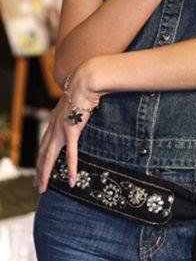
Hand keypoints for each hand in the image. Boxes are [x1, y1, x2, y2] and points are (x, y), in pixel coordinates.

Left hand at [35, 59, 101, 193]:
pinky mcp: (72, 130)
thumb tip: (82, 110)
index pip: (44, 143)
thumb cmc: (84, 87)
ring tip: (43, 188)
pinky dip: (70, 168)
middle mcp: (54, 126)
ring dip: (45, 174)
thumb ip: (76, 109)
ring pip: (49, 157)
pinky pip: (70, 154)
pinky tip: (71, 180)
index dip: (40, 157)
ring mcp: (61, 129)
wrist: (86, 80)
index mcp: (55, 119)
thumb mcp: (76, 101)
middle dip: (38, 170)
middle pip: (42, 153)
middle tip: (37, 185)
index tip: (39, 169)